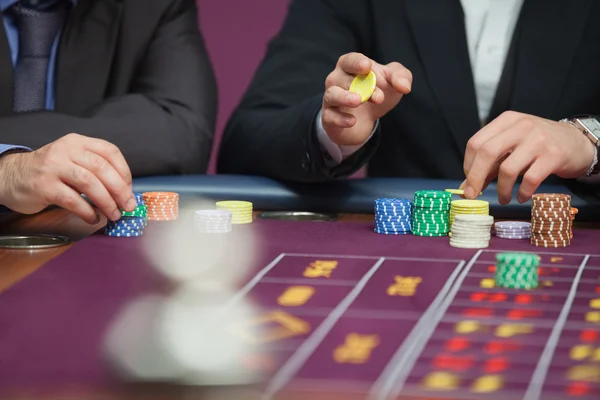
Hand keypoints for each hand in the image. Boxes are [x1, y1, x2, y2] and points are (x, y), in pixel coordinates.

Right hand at [0, 133, 135, 223]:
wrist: (11, 176)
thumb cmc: (50, 171)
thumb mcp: (71, 159)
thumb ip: (94, 168)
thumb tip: (124, 191)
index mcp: (78, 142)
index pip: (110, 152)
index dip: (124, 171)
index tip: (130, 189)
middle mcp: (66, 150)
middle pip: (102, 168)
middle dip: (120, 190)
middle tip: (128, 206)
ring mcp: (53, 167)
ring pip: (89, 183)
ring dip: (106, 202)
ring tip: (113, 214)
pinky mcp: (44, 186)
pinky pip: (73, 200)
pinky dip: (87, 212)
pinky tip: (93, 218)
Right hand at [322, 52, 412, 145]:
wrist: (365, 120)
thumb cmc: (376, 92)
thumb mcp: (392, 82)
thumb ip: (401, 77)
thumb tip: (404, 87)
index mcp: (349, 66)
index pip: (349, 60)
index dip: (357, 63)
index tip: (367, 67)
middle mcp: (336, 79)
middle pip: (344, 79)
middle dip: (361, 86)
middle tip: (379, 97)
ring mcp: (331, 98)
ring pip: (332, 95)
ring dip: (344, 97)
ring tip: (358, 101)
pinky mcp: (329, 117)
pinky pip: (330, 116)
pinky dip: (340, 119)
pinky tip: (352, 121)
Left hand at [461, 111, 595, 203]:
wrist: (576, 142)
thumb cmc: (537, 145)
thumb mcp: (512, 145)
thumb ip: (490, 163)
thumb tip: (466, 186)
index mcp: (506, 120)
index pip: (476, 143)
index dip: (468, 165)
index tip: (469, 182)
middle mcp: (521, 126)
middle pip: (487, 153)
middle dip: (476, 178)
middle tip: (473, 194)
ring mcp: (538, 140)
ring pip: (508, 169)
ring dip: (501, 189)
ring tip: (503, 198)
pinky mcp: (553, 156)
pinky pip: (530, 179)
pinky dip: (522, 192)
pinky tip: (521, 197)